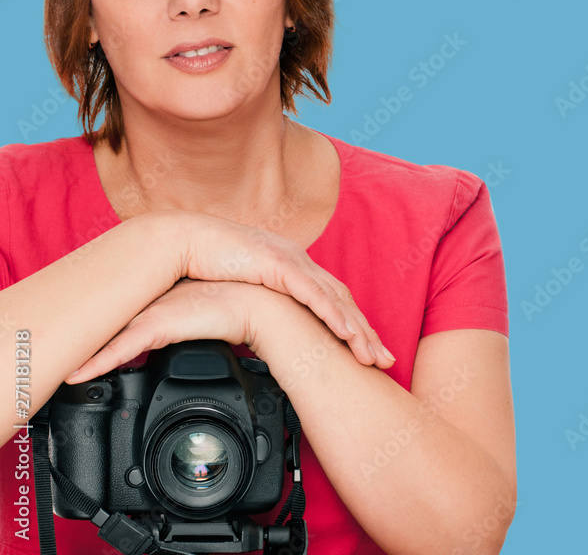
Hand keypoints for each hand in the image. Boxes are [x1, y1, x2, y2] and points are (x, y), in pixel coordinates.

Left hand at [64, 278, 264, 383]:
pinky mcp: (158, 326)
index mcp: (165, 303)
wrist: (259, 308)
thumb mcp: (210, 324)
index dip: (102, 328)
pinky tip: (79, 375)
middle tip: (56, 353)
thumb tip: (195, 344)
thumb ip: (194, 331)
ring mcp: (153, 315)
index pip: (125, 315)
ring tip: (59, 368)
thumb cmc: (242, 313)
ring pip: (108, 337)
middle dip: (83, 337)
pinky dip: (98, 363)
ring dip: (84, 354)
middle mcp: (153, 306)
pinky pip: (120, 350)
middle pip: (108, 323)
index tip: (84, 347)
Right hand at [157, 210, 394, 369]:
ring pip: (335, 300)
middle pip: (344, 302)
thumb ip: (261, 310)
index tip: (370, 354)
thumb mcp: (245, 293)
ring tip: (371, 354)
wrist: (186, 242)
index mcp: (295, 270)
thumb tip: (265, 338)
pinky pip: (312, 293)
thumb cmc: (211, 266)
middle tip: (386, 361)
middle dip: (367, 334)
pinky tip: (346, 333)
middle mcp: (301, 263)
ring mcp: (292, 262)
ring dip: (356, 329)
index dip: (354, 328)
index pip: (334, 302)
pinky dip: (332, 314)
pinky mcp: (279, 264)